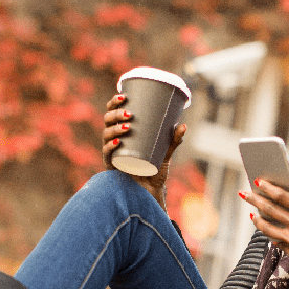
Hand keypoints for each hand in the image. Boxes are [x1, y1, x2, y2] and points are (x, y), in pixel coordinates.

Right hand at [102, 94, 186, 209]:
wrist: (151, 192)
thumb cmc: (154, 170)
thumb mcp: (165, 153)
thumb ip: (173, 140)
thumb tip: (183, 125)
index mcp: (123, 132)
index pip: (114, 112)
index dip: (115, 102)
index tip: (124, 95)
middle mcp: (114, 140)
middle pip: (107, 120)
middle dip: (116, 114)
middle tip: (130, 114)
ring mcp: (111, 152)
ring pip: (106, 135)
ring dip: (114, 128)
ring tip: (127, 127)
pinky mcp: (112, 166)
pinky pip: (107, 154)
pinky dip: (110, 147)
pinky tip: (117, 142)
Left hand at [241, 179, 288, 288]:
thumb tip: (286, 210)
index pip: (284, 196)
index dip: (268, 188)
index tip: (258, 181)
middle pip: (271, 209)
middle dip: (255, 200)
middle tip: (244, 193)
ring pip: (269, 227)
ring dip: (258, 220)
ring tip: (252, 215)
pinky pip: (279, 242)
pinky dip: (272, 236)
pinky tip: (268, 232)